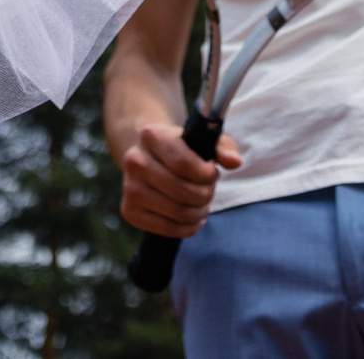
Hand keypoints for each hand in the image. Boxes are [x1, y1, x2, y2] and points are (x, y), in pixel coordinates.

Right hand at [117, 122, 243, 238]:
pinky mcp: (129, 211)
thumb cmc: (181, 147)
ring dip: (199, 212)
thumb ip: (223, 147)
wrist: (148, 155)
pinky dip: (187, 228)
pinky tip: (194, 219)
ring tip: (203, 203)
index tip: (212, 172)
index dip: (205, 174)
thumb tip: (234, 162)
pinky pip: (166, 229)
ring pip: (177, 212)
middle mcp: (134, 160)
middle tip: (209, 189)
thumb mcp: (203, 140)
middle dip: (205, 194)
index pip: (182, 164)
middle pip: (181, 191)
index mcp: (151, 135)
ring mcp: (129, 188)